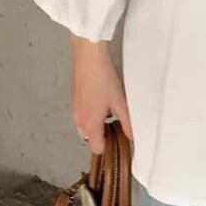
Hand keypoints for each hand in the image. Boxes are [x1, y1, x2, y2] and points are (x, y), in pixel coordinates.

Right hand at [70, 36, 132, 154]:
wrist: (88, 57)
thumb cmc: (103, 78)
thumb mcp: (120, 102)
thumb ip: (127, 122)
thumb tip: (132, 136)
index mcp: (90, 124)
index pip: (97, 148)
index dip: (110, 146)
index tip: (119, 137)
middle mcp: (78, 120)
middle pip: (90, 138)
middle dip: (103, 134)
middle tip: (116, 120)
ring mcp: (74, 109)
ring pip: (85, 126)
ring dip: (96, 123)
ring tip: (109, 107)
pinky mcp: (73, 99)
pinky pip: (81, 114)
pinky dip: (90, 112)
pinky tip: (100, 98)